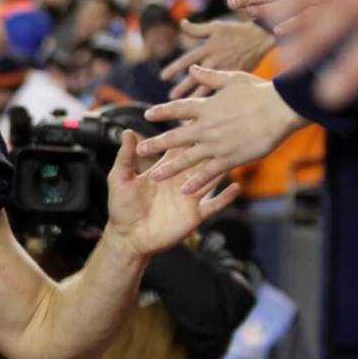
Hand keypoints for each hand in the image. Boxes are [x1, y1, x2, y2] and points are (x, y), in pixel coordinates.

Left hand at [104, 130, 240, 258]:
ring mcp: (188, 198)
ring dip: (221, 170)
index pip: (179, 150)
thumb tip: (126, 132)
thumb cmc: (121, 207)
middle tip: (224, 135)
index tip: (200, 121)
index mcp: (163, 171)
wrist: (128, 237)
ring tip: (235, 157)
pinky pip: (214, 205)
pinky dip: (226, 197)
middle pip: (199, 162)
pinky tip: (236, 187)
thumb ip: (126, 157)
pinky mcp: (194, 215)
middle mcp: (178, 181)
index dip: (188, 137)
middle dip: (210, 149)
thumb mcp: (120, 178)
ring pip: (209, 180)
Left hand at [135, 66, 306, 193]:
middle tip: (140, 150)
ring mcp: (217, 145)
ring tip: (153, 176)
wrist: (281, 110)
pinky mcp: (230, 158)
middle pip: (175, 137)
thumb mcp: (232, 78)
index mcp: (206, 107)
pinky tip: (183, 190)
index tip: (148, 115)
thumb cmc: (260, 92)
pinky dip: (196, 182)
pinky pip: (209, 173)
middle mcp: (206, 127)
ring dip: (169, 168)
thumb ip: (210, 76)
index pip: (177, 109)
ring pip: (186, 158)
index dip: (162, 112)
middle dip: (156, 144)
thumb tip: (192, 69)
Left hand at [161, 19, 275, 98]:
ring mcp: (225, 72)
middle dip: (183, 88)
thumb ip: (197, 29)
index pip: (187, 60)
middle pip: (195, 78)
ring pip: (207, 88)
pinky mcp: (235, 79)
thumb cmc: (237, 31)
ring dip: (195, 97)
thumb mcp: (216, 27)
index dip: (174, 68)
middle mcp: (215, 62)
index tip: (163, 77)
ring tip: (185, 108)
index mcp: (208, 49)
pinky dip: (212, 102)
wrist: (262, 38)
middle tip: (171, 96)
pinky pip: (221, 92)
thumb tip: (182, 24)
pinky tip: (206, 111)